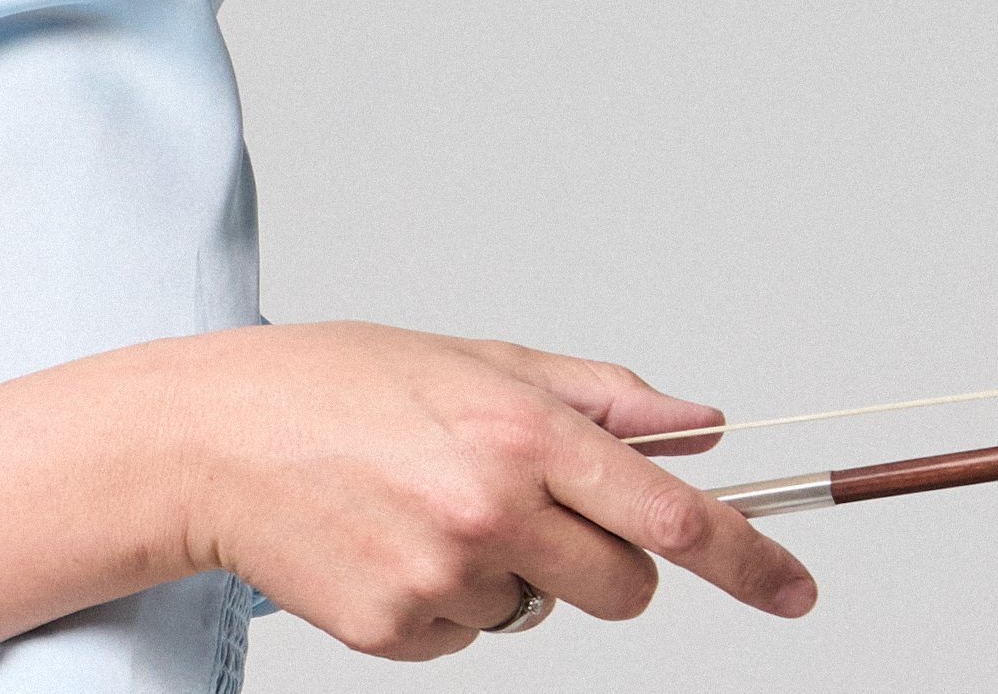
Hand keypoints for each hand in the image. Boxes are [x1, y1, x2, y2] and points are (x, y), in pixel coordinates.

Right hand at [154, 321, 817, 659]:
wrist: (202, 442)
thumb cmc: (329, 385)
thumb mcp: (473, 359)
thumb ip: (598, 395)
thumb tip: (699, 423)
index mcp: (523, 433)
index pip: (674, 517)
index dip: (751, 561)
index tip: (795, 590)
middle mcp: (493, 510)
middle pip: (624, 588)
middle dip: (604, 564)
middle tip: (529, 514)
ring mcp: (443, 578)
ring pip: (537, 611)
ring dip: (505, 574)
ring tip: (420, 511)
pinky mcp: (395, 630)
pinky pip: (466, 637)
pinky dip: (440, 603)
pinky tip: (384, 544)